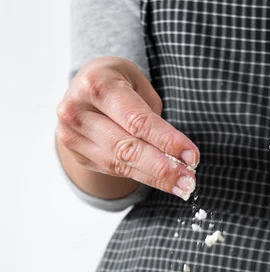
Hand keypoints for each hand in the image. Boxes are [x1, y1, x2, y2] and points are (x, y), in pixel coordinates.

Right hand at [56, 57, 198, 199]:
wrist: (80, 91)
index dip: (167, 141)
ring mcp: (71, 136)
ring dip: (156, 178)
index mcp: (97, 83)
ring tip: (182, 186)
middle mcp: (77, 111)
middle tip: (189, 181)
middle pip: (127, 148)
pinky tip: (163, 182)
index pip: (137, 121)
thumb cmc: (117, 83)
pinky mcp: (77, 155)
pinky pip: (115, 171)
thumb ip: (152, 115)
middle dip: (163, 168)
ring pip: (120, 164)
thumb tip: (176, 155)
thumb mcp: (136, 82)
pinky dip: (143, 177)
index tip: (192, 156)